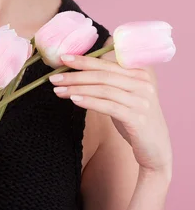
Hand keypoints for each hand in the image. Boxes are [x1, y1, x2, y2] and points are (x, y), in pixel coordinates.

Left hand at [49, 54, 172, 176]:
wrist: (156, 150)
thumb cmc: (134, 119)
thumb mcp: (125, 95)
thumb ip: (110, 81)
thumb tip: (79, 69)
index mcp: (139, 73)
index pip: (106, 63)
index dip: (84, 60)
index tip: (63, 58)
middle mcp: (143, 83)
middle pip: (102, 75)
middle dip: (75, 74)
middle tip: (54, 77)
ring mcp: (141, 101)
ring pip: (103, 89)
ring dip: (77, 88)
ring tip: (58, 90)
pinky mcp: (138, 118)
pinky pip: (108, 106)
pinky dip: (89, 101)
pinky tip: (73, 100)